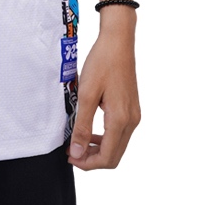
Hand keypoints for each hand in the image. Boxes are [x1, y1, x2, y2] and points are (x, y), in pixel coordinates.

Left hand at [67, 29, 140, 170]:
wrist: (118, 41)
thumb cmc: (102, 63)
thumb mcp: (87, 94)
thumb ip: (82, 125)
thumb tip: (78, 153)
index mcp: (121, 120)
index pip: (107, 158)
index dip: (87, 163)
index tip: (70, 157)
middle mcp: (132, 121)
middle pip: (114, 155)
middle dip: (92, 159)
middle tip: (72, 152)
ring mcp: (134, 115)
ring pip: (118, 145)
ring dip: (98, 149)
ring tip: (78, 143)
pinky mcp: (132, 108)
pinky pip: (120, 133)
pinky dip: (105, 138)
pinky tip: (90, 130)